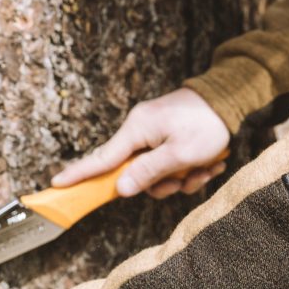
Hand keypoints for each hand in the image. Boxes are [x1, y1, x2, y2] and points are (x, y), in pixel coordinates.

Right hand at [51, 87, 229, 198]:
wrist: (232, 99)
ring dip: (184, 176)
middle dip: (165, 182)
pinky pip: (173, 163)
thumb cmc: (207, 124)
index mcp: (138, 129)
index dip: (81, 173)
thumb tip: (120, 188)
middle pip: (137, 173)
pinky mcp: (170, 135)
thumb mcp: (180, 153)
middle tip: (188, 177)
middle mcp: (142, 129)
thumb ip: (148, 172)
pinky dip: (192, 168)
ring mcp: (157, 132)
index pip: (102, 157)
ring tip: (206, 166)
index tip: (56, 184)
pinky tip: (211, 162)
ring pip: (159, 172)